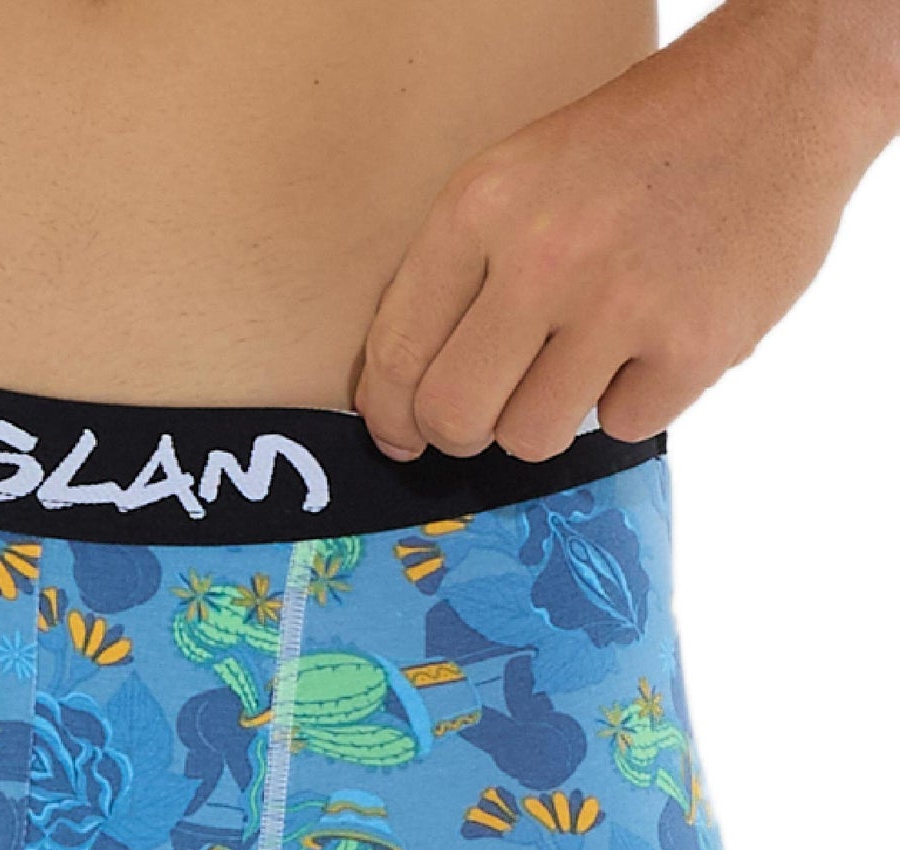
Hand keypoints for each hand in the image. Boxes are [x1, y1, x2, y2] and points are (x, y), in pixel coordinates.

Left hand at [356, 0, 897, 461]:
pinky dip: (634, 401)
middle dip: (459, 433)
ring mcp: (623, 303)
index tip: (398, 434)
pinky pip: (623, 427)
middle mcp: (546, 255)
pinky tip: (653, 343)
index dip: (389, 414)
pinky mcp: (694, 345)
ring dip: (547, 420)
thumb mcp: (521, 177)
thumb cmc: (637, 148)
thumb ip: (460, 275)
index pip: (398, 351)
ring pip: (532, 436)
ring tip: (579, 364)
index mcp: (484, 207)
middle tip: (483, 418)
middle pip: (454, 414)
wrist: (778, 95)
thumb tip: (404, 402)